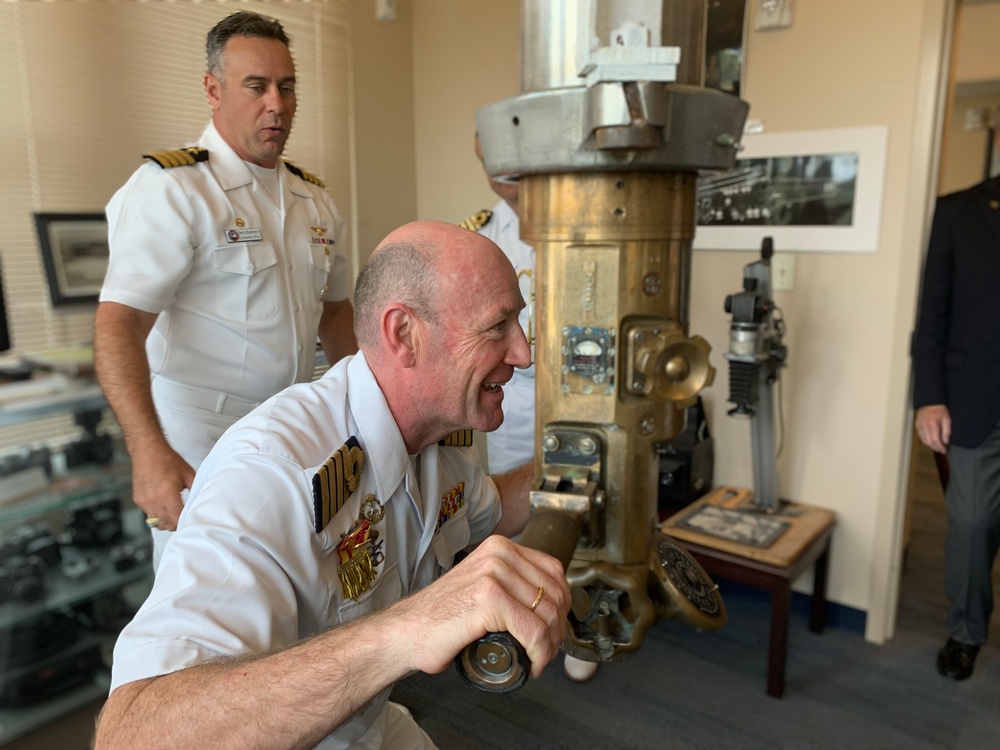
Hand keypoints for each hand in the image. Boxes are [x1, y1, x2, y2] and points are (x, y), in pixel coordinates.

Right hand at [130, 444, 195, 530]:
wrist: (148, 450)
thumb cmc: (167, 459)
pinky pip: (148, 514)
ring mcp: (144, 501)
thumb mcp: (188, 474)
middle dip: (175, 523)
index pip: (177, 519)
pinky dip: (156, 513)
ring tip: (172, 512)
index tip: (189, 520)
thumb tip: (199, 501)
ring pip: (156, 522)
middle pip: (166, 524)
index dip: (184, 522)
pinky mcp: (138, 500)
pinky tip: (162, 504)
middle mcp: (154, 500)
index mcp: (168, 494)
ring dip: (165, 520)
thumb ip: (195, 489)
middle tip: (182, 518)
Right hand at [390, 535, 569, 678]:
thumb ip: (509, 583)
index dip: (562, 605)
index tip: (555, 629)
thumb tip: (547, 602)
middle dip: (558, 629)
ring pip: (548, 614)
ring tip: (538, 659)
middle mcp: (499, 554)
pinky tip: (532, 664)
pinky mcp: (490, 599)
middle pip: (554, 594)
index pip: (554, 572)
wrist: (406, 633)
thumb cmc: (440, 618)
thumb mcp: (482, 586)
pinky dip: (539, 653)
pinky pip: (533, 631)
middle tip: (548, 651)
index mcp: (500, 548)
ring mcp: (494, 574)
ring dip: (550, 645)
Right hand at [915, 404, 950, 453]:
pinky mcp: (917, 426)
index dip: (940, 447)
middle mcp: (924, 426)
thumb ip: (946, 431)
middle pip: (929, 442)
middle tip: (941, 450)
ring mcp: (919, 426)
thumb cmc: (940, 410)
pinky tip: (931, 441)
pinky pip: (921, 436)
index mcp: (933, 425)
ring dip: (930, 445)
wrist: (929, 402)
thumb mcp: (947, 419)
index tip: (944, 451)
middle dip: (935, 448)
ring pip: (924, 440)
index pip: (935, 440)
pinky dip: (926, 441)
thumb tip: (945, 442)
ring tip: (936, 447)